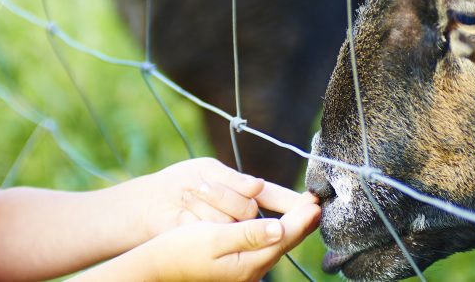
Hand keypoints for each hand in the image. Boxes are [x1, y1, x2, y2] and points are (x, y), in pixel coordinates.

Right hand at [127, 190, 319, 280]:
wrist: (158, 268)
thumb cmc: (180, 250)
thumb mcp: (213, 238)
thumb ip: (248, 234)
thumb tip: (279, 228)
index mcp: (248, 262)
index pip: (285, 236)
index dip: (302, 218)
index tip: (315, 202)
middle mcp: (252, 271)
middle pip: (286, 243)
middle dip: (302, 222)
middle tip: (316, 203)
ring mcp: (246, 272)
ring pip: (277, 246)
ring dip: (292, 226)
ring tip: (304, 210)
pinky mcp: (239, 268)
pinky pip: (266, 248)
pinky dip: (277, 233)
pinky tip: (279, 224)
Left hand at [138, 157, 297, 238]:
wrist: (146, 205)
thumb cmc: (178, 183)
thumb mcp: (206, 171)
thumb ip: (233, 180)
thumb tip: (258, 187)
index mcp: (247, 195)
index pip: (276, 198)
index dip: (294, 202)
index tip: (312, 202)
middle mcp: (242, 219)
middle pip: (252, 211)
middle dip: (227, 196)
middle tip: (202, 187)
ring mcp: (227, 234)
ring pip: (234, 219)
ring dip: (210, 199)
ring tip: (190, 192)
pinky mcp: (212, 243)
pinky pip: (214, 228)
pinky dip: (197, 210)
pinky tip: (184, 203)